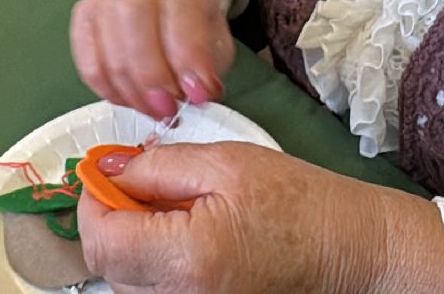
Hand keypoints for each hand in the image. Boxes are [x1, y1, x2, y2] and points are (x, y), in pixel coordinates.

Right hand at [71, 0, 232, 119]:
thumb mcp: (215, 43)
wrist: (163, 4)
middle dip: (151, 74)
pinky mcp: (85, 18)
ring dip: (130, 89)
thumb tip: (197, 96)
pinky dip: (107, 89)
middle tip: (167, 107)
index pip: (182, 12)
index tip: (198, 94)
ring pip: (107, 41)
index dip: (188, 58)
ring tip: (152, 109)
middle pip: (134, 16)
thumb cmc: (190, 27)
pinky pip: (88, 61)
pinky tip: (129, 100)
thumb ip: (208, 69)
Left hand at [77, 143, 435, 292]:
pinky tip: (185, 238)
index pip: (99, 238)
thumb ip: (157, 166)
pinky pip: (154, 293)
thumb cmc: (301, 203)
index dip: (93, 201)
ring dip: (132, 244)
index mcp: (186, 257)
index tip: (106, 174)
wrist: (350, 250)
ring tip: (175, 212)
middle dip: (112, 220)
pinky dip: (154, 264)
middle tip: (143, 184)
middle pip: (107, 265)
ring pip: (126, 283)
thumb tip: (108, 169)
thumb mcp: (226, 163)